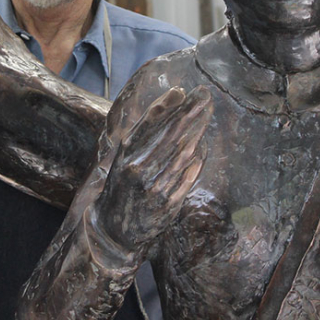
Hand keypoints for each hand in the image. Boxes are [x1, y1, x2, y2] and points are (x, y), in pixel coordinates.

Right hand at [93, 86, 211, 251]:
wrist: (112, 228)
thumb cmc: (120, 185)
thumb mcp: (122, 158)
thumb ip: (141, 138)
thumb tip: (166, 113)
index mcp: (125, 155)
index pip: (148, 123)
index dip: (166, 105)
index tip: (182, 91)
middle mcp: (138, 168)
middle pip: (170, 134)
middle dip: (190, 112)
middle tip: (204, 95)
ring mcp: (154, 187)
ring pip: (182, 153)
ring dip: (197, 131)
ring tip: (207, 114)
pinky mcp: (167, 204)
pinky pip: (187, 177)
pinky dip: (197, 160)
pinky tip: (203, 146)